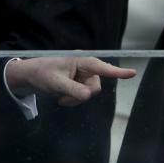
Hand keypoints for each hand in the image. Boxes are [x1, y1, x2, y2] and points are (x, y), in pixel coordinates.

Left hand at [5, 57, 134, 105]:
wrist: (30, 78)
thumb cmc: (42, 74)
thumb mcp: (55, 82)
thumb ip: (72, 89)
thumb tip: (89, 95)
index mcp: (81, 62)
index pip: (102, 67)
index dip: (118, 72)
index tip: (133, 73)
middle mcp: (85, 69)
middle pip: (95, 87)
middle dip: (80, 95)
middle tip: (62, 96)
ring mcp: (82, 78)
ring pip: (89, 94)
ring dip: (75, 99)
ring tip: (60, 96)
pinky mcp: (79, 85)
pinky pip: (83, 97)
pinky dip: (73, 100)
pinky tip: (61, 97)